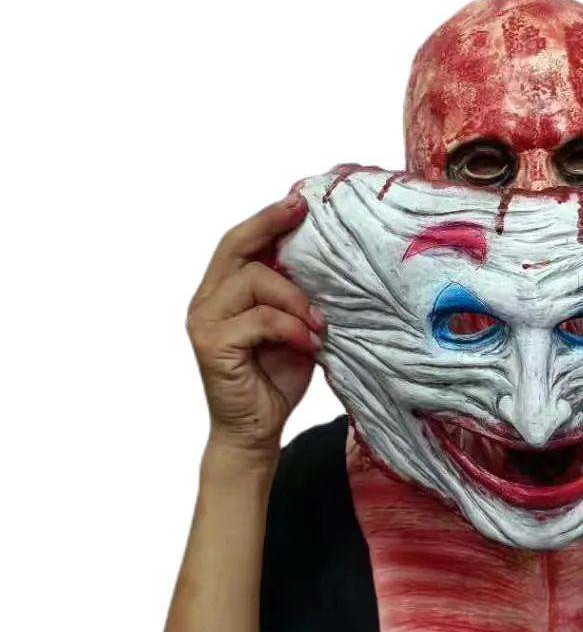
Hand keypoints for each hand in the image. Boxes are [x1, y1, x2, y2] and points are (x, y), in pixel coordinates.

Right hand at [187, 195, 324, 453]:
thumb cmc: (276, 378)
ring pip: (253, 281)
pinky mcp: (212, 345)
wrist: (257, 430)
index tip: (299, 201)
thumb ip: (295, 296)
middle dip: (271, 226)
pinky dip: (290, 327)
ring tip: (320, 324)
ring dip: (295, 298)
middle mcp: (205, 301)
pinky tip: (310, 342)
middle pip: (235, 247)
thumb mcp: (294, 326)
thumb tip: (328, 262)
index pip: (239, 243)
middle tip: (303, 215)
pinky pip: (259, 320)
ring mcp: (205, 322)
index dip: (266, 218)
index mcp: (222, 291)